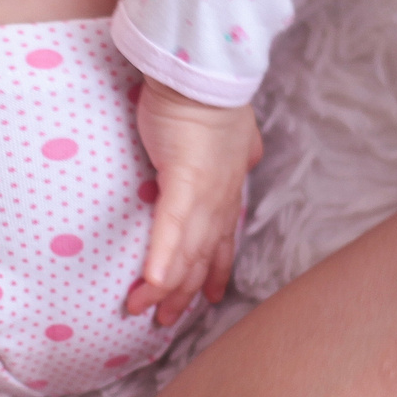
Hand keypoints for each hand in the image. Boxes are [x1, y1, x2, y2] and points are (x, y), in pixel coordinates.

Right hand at [125, 79, 261, 325]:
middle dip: (183, 293)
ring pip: (185, 252)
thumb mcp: (237, 129)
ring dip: (165, 286)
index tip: (209, 296)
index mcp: (227, 189)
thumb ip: (242, 148)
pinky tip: (152, 284)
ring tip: (145, 310)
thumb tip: (251, 156)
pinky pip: (170, 228)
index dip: (214, 270)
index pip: (222, 239)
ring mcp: (204, 194)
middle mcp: (219, 200)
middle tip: (165, 321)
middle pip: (201, 257)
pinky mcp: (182, 182)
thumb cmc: (211, 98)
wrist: (203, 74)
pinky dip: (163, 258)